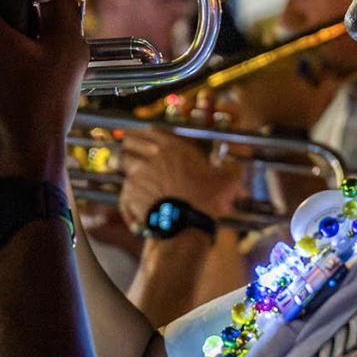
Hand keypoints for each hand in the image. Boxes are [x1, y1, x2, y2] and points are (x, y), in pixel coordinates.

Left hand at [117, 130, 241, 231]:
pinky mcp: (129, 196)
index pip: (149, 130)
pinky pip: (121, 195)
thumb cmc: (207, 199)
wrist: (187, 225)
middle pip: (128, 143)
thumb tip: (236, 164)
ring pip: (119, 164)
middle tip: (130, 152)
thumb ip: (231, 167)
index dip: (143, 132)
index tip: (140, 135)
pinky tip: (133, 209)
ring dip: (122, 167)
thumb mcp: (227, 179)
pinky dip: (125, 201)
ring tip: (126, 174)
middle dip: (128, 146)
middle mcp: (149, 158)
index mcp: (171, 147)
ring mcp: (136, 176)